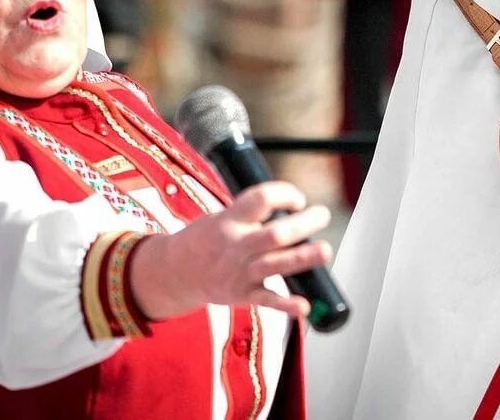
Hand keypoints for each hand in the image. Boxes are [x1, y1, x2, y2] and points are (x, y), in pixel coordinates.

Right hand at [129, 181, 332, 320]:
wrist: (174, 272)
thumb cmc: (208, 239)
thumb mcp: (223, 217)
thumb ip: (255, 215)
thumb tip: (298, 212)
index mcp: (231, 220)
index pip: (261, 199)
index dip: (285, 194)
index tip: (298, 200)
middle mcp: (236, 245)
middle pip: (275, 234)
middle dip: (304, 224)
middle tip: (323, 216)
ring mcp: (239, 272)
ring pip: (276, 264)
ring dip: (303, 258)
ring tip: (325, 250)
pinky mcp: (243, 295)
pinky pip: (268, 300)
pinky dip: (287, 304)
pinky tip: (304, 305)